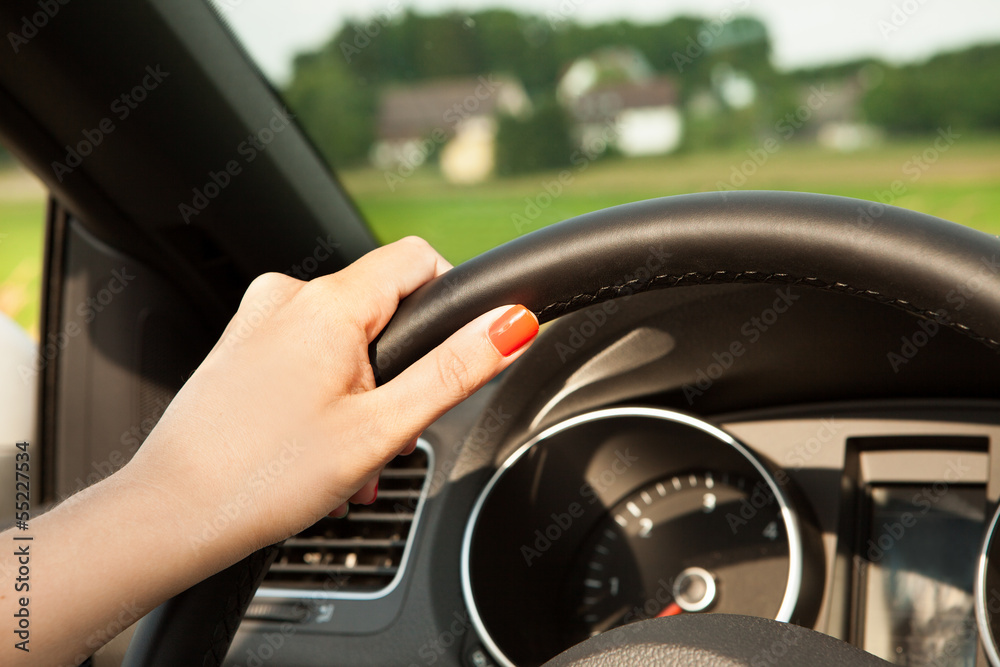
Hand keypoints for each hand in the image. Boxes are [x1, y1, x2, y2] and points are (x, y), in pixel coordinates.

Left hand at [124, 236, 538, 560]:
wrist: (172, 515)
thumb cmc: (264, 476)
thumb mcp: (381, 429)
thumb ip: (453, 371)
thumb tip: (510, 324)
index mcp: (327, 303)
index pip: (418, 259)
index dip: (448, 303)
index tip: (449, 357)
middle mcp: (287, 296)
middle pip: (383, 311)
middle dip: (400, 374)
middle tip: (385, 436)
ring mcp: (258, 321)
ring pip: (345, 340)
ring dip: (364, 397)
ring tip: (349, 460)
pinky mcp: (241, 348)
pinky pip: (307, 355)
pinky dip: (327, 397)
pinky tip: (320, 451)